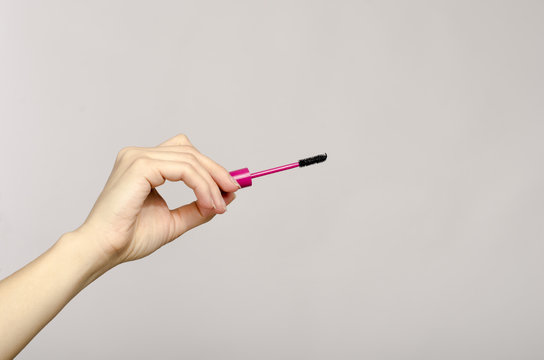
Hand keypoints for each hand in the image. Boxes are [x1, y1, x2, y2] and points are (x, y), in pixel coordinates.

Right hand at [76, 134, 239, 266]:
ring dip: (210, 183)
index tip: (230, 186)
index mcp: (143, 164)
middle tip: (233, 190)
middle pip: (190, 151)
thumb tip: (227, 196)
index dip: (210, 166)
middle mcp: (139, 155)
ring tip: (218, 206)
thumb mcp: (174, 220)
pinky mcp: (140, 165)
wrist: (105, 250)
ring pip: (190, 159)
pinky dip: (201, 185)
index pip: (184, 153)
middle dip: (216, 171)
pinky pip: (184, 169)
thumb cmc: (130, 237)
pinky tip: (208, 203)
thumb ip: (198, 207)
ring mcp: (138, 157)